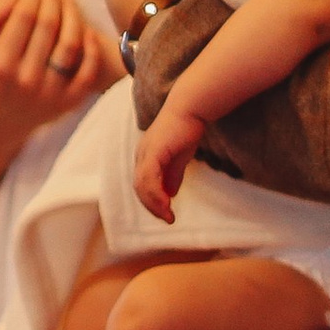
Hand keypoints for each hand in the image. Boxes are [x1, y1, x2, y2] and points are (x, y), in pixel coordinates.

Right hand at [0, 0, 121, 131]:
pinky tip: (85, 30)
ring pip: (70, 44)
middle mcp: (26, 80)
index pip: (23, 17)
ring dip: (73, 15)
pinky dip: (91, 47)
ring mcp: (50, 93)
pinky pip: (87, 70)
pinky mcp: (69, 102)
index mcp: (1, 65)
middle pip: (48, 26)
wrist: (0, 121)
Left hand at [133, 105, 206, 224]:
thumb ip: (173, 174)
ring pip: (142, 185)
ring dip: (154, 204)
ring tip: (168, 215)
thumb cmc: (185, 129)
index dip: (152, 201)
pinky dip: (156, 193)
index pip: (142, 184)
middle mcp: (141, 155)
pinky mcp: (153, 151)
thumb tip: (170, 194)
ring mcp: (145, 152)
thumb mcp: (179, 157)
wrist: (190, 110)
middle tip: (168, 219)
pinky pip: (149, 177)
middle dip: (152, 207)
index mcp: (146, 156)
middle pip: (139, 188)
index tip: (166, 213)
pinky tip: (167, 203)